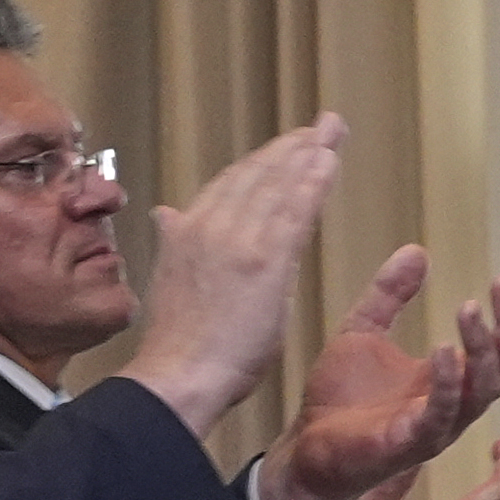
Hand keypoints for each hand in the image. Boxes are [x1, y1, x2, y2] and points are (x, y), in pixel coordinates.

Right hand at [123, 118, 347, 438]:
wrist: (178, 374)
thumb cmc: (181, 343)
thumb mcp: (172, 280)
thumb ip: (176, 242)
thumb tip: (167, 213)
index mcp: (187, 231)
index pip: (232, 184)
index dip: (263, 161)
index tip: (289, 144)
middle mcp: (209, 226)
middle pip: (257, 175)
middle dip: (293, 147)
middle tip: (324, 125)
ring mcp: (236, 241)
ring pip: (277, 186)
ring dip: (308, 156)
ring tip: (332, 134)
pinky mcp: (263, 262)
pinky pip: (293, 212)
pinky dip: (312, 182)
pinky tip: (329, 163)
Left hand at [256, 250, 499, 499]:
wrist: (305, 448)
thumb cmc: (339, 400)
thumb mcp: (364, 331)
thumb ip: (391, 294)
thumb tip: (417, 251)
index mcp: (450, 379)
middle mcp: (455, 403)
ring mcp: (438, 425)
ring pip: (483, 389)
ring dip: (483, 348)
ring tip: (470, 308)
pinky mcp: (412, 442)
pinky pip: (442, 412)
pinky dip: (448, 381)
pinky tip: (444, 348)